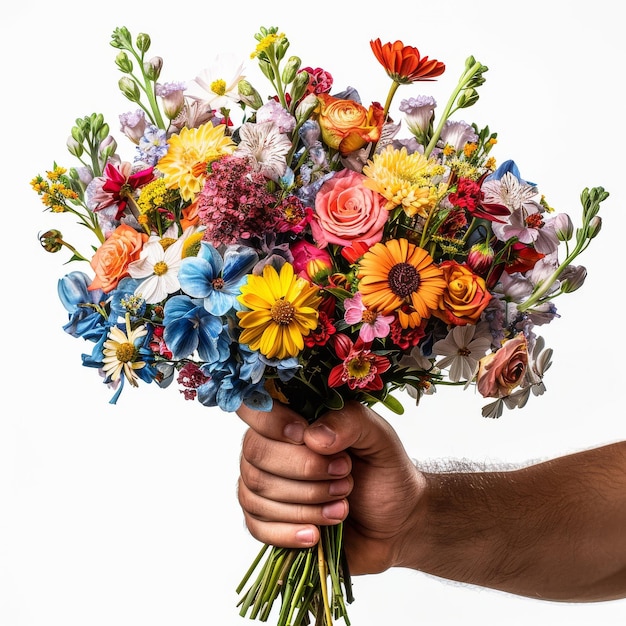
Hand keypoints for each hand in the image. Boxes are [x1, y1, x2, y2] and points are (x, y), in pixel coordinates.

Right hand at [237, 401, 424, 574]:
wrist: (395, 523)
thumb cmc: (384, 472)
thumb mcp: (379, 438)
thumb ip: (350, 422)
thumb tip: (313, 437)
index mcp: (294, 419)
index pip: (255, 408)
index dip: (271, 422)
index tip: (303, 435)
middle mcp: (272, 449)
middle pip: (256, 454)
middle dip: (304, 469)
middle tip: (345, 476)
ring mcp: (266, 487)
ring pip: (256, 492)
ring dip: (305, 503)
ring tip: (342, 505)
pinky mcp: (268, 522)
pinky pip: (256, 527)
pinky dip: (288, 532)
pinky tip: (316, 534)